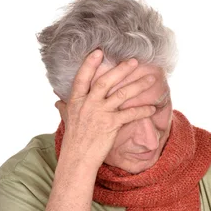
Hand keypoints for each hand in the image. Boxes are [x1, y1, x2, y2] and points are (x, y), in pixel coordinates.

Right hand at [56, 50, 156, 169]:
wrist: (77, 159)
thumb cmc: (74, 140)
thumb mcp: (67, 120)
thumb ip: (65, 108)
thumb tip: (58, 101)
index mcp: (76, 101)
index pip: (82, 78)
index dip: (90, 64)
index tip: (99, 51)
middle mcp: (88, 104)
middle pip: (105, 81)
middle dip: (121, 69)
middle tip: (134, 61)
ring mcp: (99, 113)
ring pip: (121, 94)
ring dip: (138, 85)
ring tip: (151, 79)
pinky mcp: (111, 124)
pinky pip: (130, 114)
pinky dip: (142, 110)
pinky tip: (152, 108)